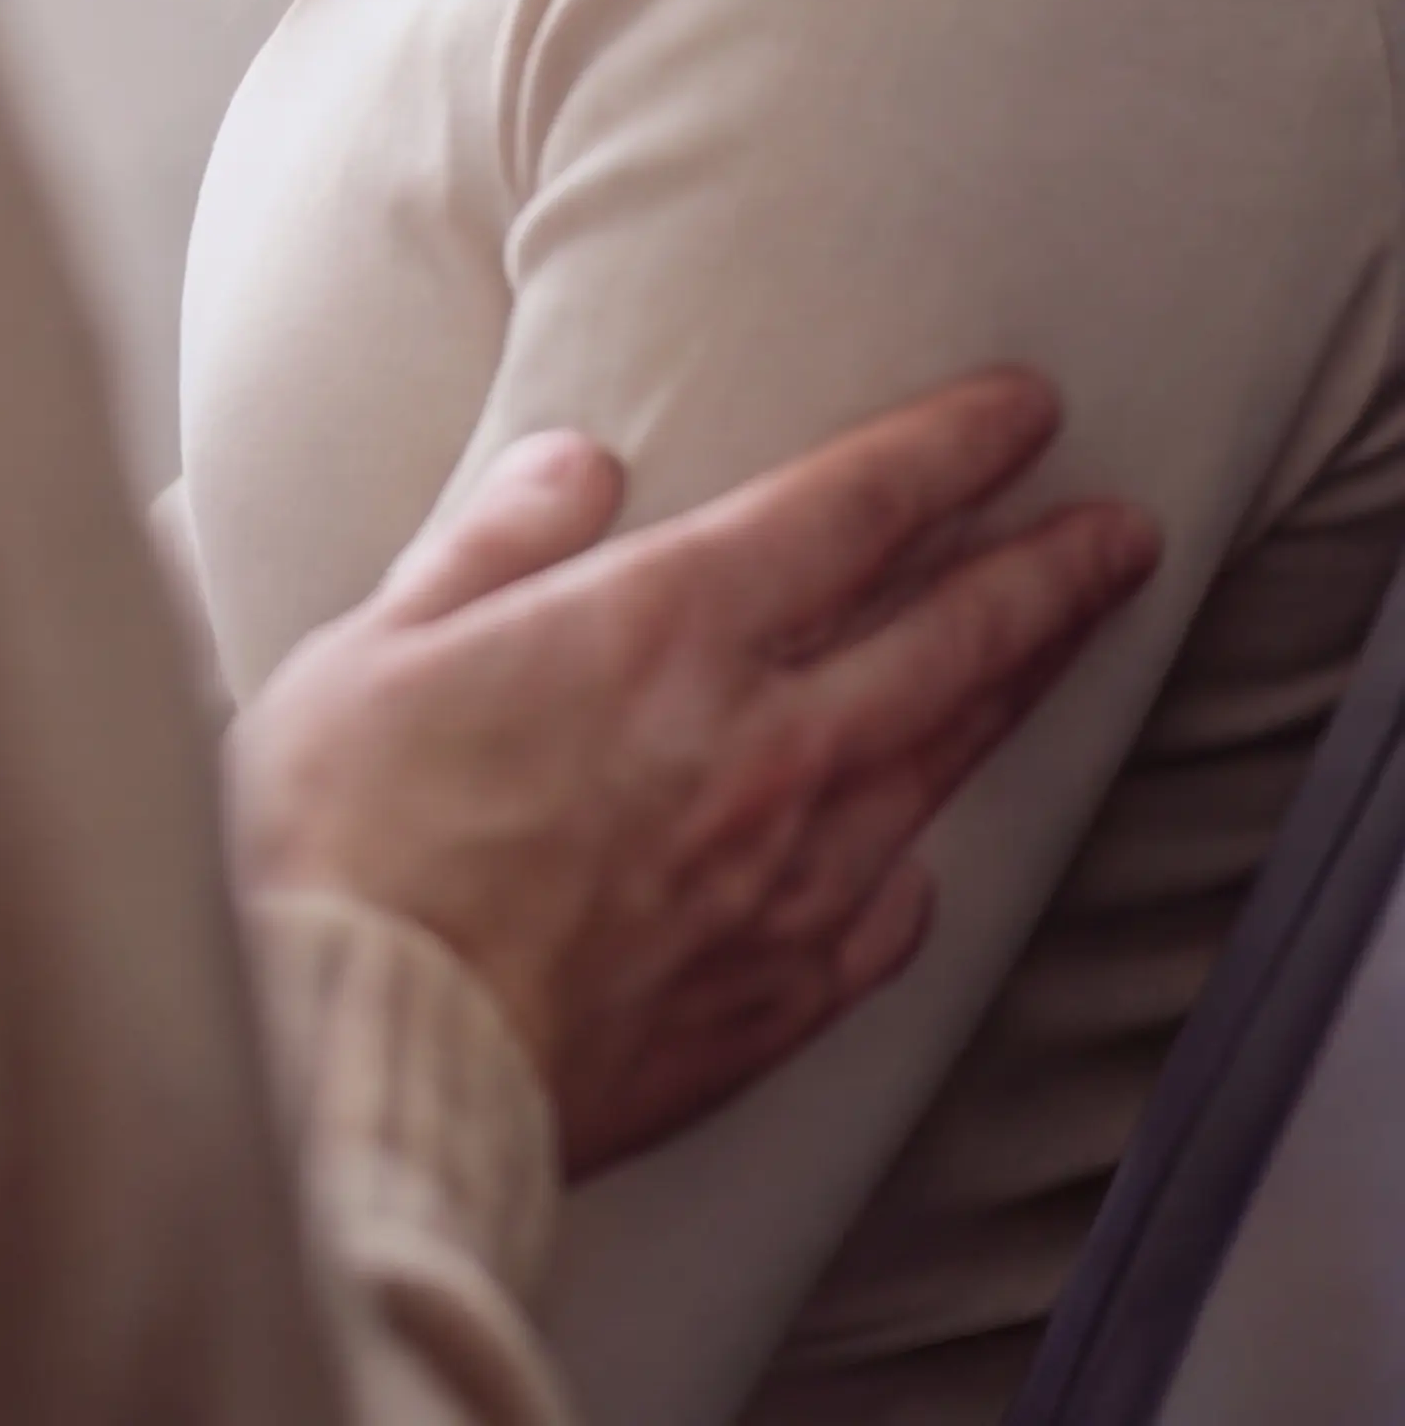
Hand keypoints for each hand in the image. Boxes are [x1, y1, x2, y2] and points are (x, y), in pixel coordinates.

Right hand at [222, 369, 1160, 1172]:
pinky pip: (885, 919)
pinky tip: (920, 858)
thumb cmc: (344, 838)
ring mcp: (781, 882)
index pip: (854, 510)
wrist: (369, 1051)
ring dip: (1016, 695)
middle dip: (1048, 571)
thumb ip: (498, 537)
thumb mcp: (382, 637)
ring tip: (1064, 653)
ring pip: (940, 767)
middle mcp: (756, 747)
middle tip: (1119, 536)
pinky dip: (914, 869)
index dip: (953, 451)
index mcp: (661, 630)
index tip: (1022, 414)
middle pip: (950, 638)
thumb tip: (579, 464)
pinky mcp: (771, 1000)